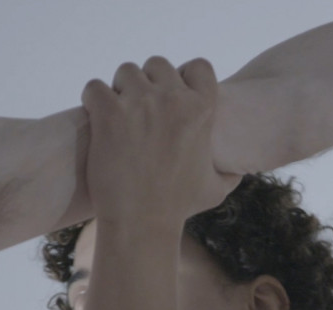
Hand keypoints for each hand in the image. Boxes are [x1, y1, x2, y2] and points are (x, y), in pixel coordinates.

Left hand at [81, 57, 239, 227]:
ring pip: (125, 71)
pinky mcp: (108, 113)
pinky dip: (93, 99)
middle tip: (139, 108)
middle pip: (157, 64)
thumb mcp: (217, 189)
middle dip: (147, 82)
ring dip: (120, 89)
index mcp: (203, 109)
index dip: (183, 76)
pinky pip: (95, 86)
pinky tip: (97, 118)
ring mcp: (139, 103)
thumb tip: (239, 169)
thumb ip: (230, 172)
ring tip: (117, 113)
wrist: (142, 222)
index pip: (199, 66)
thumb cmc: (179, 206)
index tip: (172, 94)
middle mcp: (173, 100)